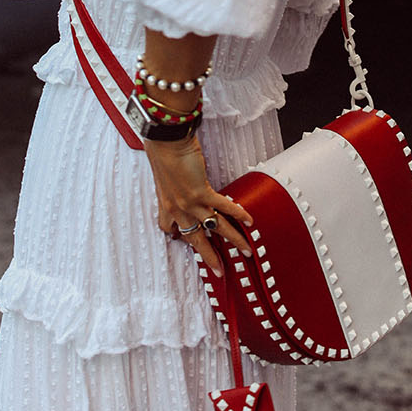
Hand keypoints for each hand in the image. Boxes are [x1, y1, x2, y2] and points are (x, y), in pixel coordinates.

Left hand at [144, 132, 252, 275]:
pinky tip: (249, 220)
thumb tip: (178, 175)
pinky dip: (238, 214)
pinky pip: (224, 208)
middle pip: (196, 239)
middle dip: (210, 257)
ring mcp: (190, 203)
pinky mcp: (202, 193)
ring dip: (234, 240)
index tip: (183, 241)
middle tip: (219, 269)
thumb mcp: (162, 170)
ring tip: (247, 250)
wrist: (166, 140)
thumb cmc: (162, 149)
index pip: (171, 228)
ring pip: (216, 228)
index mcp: (166, 203)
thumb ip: (171, 180)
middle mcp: (177, 208)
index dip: (178, 236)